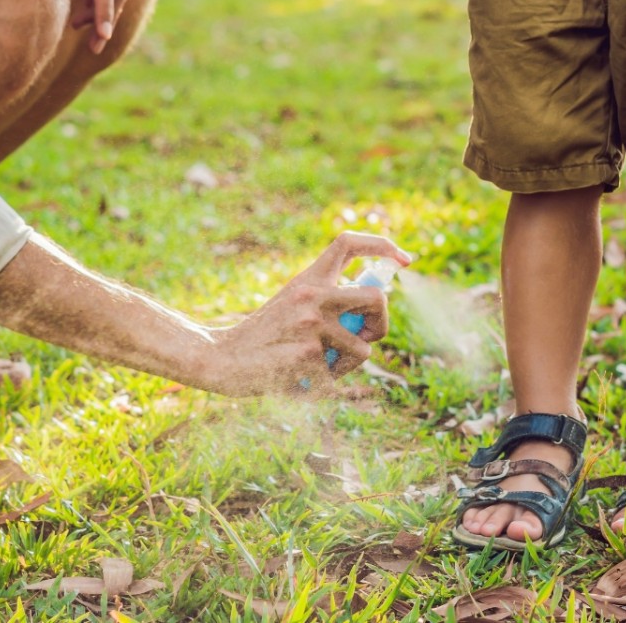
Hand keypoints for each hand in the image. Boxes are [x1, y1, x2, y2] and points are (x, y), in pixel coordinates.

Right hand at [197, 232, 411, 396]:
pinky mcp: (309, 355)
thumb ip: (326, 300)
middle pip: (378, 299)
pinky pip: (339, 376)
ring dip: (349, 363)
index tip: (404, 260)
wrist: (220, 358)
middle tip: (367, 336)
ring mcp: (312, 325)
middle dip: (382, 324)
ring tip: (321, 366)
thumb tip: (373, 306)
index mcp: (308, 278)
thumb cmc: (261, 336)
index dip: (382, 245)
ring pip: (364, 348)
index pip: (348, 243)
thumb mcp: (291, 304)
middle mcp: (313, 295)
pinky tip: (300, 378)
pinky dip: (327, 383)